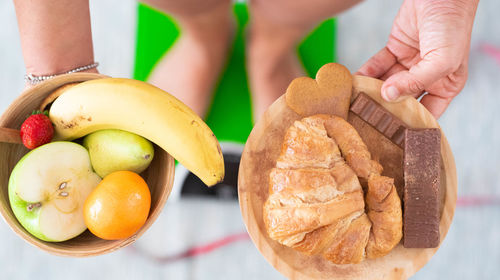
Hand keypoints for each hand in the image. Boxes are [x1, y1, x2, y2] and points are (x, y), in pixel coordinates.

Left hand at [357, 0, 478, 117]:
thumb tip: (389, 96)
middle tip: (367, 119)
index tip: (392, 135)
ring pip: (386, 84)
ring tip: (356, 102)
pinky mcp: (394, 50)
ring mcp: (408, 65)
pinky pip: (377, 66)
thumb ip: (417, 81)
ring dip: (372, 92)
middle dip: (386, 108)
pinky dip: (366, 74)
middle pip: (402, 100)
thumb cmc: (452, 26)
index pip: (427, 113)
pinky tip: (355, 82)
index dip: (411, 123)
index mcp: (445, 85)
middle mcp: (426, 77)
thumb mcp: (442, 59)